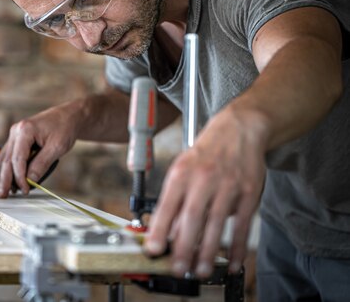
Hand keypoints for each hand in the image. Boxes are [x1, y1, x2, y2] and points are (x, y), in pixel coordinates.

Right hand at [0, 104, 78, 197]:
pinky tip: (1, 180)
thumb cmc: (64, 127)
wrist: (68, 117)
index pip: (17, 159)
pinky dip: (3, 169)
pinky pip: (6, 156)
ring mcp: (14, 135)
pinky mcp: (16, 140)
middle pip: (5, 160)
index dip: (19, 177)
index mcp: (25, 130)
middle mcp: (15, 131)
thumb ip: (41, 164)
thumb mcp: (57, 147)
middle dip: (3, 180)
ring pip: (2, 159)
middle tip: (2, 196)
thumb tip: (29, 180)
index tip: (24, 190)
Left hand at [144, 105, 267, 277]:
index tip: (153, 250)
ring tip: (199, 271)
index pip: (166, 205)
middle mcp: (203, 178)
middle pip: (192, 217)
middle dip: (183, 247)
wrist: (238, 130)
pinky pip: (242, 224)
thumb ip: (175, 200)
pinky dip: (237, 246)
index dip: (159, 229)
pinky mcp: (248, 192)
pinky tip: (232, 263)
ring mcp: (228, 185)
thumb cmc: (205, 154)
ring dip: (207, 251)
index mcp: (181, 173)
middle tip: (177, 269)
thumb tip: (167, 232)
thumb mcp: (182, 170)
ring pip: (216, 224)